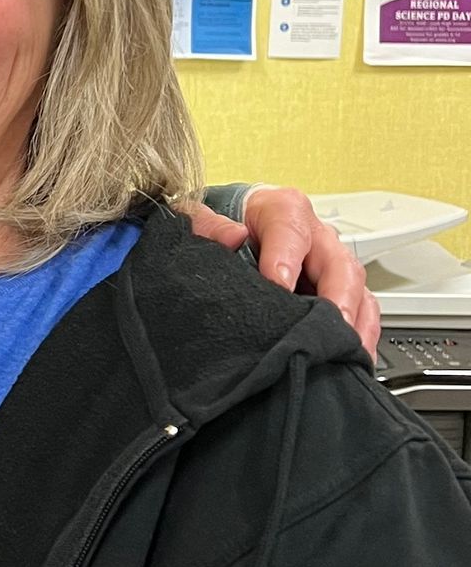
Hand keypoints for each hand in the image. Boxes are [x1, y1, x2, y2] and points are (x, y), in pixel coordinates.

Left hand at [186, 187, 379, 354]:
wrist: (236, 224)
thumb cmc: (225, 221)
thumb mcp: (205, 216)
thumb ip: (209, 225)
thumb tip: (232, 236)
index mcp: (283, 210)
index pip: (292, 233)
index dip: (287, 260)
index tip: (279, 286)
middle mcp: (317, 234)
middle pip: (339, 265)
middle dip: (337, 299)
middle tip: (327, 327)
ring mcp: (332, 262)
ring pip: (357, 289)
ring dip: (354, 322)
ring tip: (344, 350)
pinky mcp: (339, 286)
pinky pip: (362, 308)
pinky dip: (361, 332)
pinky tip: (352, 356)